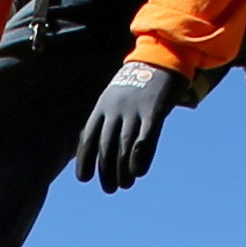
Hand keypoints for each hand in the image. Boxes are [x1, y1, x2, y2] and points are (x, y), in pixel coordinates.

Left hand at [73, 60, 176, 191]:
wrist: (160, 57)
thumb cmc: (136, 83)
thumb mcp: (114, 96)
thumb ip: (106, 119)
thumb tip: (101, 149)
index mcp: (102, 107)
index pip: (88, 138)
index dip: (85, 160)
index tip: (84, 179)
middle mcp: (115, 109)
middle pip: (106, 147)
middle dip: (106, 171)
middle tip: (110, 189)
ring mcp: (135, 110)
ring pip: (124, 146)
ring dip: (122, 170)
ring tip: (124, 185)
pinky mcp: (154, 111)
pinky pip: (146, 139)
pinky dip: (140, 158)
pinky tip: (138, 172)